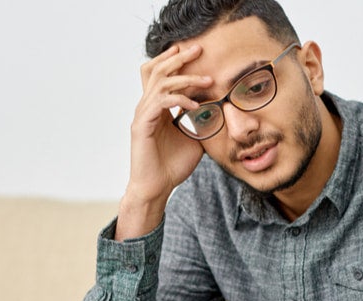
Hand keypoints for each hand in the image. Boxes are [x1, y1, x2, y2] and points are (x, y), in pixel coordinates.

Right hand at [117, 44, 213, 239]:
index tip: (199, 53)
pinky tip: (195, 105)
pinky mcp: (142, 126)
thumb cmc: (173, 166)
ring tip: (207, 80)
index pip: (162, 74)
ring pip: (160, 82)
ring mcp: (142, 115)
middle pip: (157, 69)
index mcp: (156, 107)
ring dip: (184, 78)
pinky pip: (160, 103)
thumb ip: (202, 121)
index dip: (177, 61)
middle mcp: (146, 107)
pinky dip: (178, 99)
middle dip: (179, 57)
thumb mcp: (195, 138)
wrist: (157, 188)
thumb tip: (220, 109)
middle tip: (199, 48)